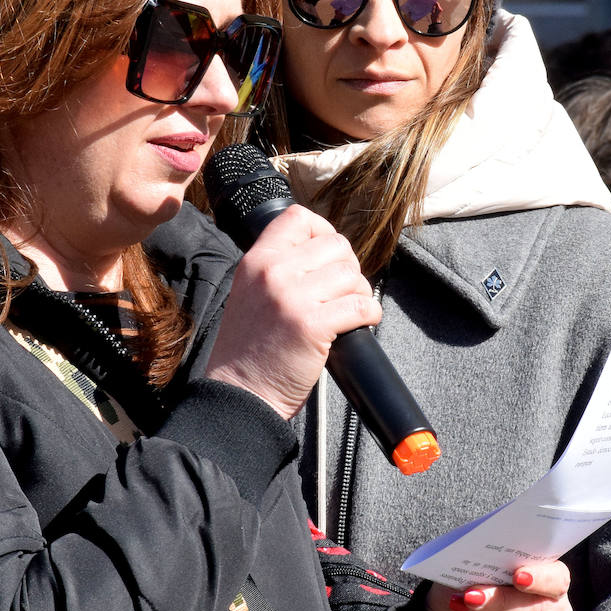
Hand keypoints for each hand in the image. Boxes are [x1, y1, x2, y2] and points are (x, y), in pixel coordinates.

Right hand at [205, 205, 379, 418]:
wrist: (241, 392)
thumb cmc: (249, 350)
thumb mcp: (250, 293)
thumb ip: (278, 269)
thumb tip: (326, 254)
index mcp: (256, 261)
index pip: (298, 217)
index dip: (324, 231)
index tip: (330, 256)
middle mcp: (273, 272)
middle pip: (335, 245)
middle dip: (348, 268)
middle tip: (343, 292)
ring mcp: (293, 298)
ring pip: (351, 274)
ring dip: (360, 292)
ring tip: (349, 311)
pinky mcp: (313, 326)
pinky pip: (361, 305)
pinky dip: (370, 314)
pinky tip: (361, 323)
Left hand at [426, 561, 571, 610]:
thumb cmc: (465, 592)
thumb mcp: (469, 571)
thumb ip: (484, 563)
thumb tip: (483, 558)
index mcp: (547, 583)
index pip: (558, 579)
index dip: (541, 578)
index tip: (517, 575)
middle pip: (540, 609)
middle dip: (502, 601)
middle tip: (471, 594)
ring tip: (459, 609)